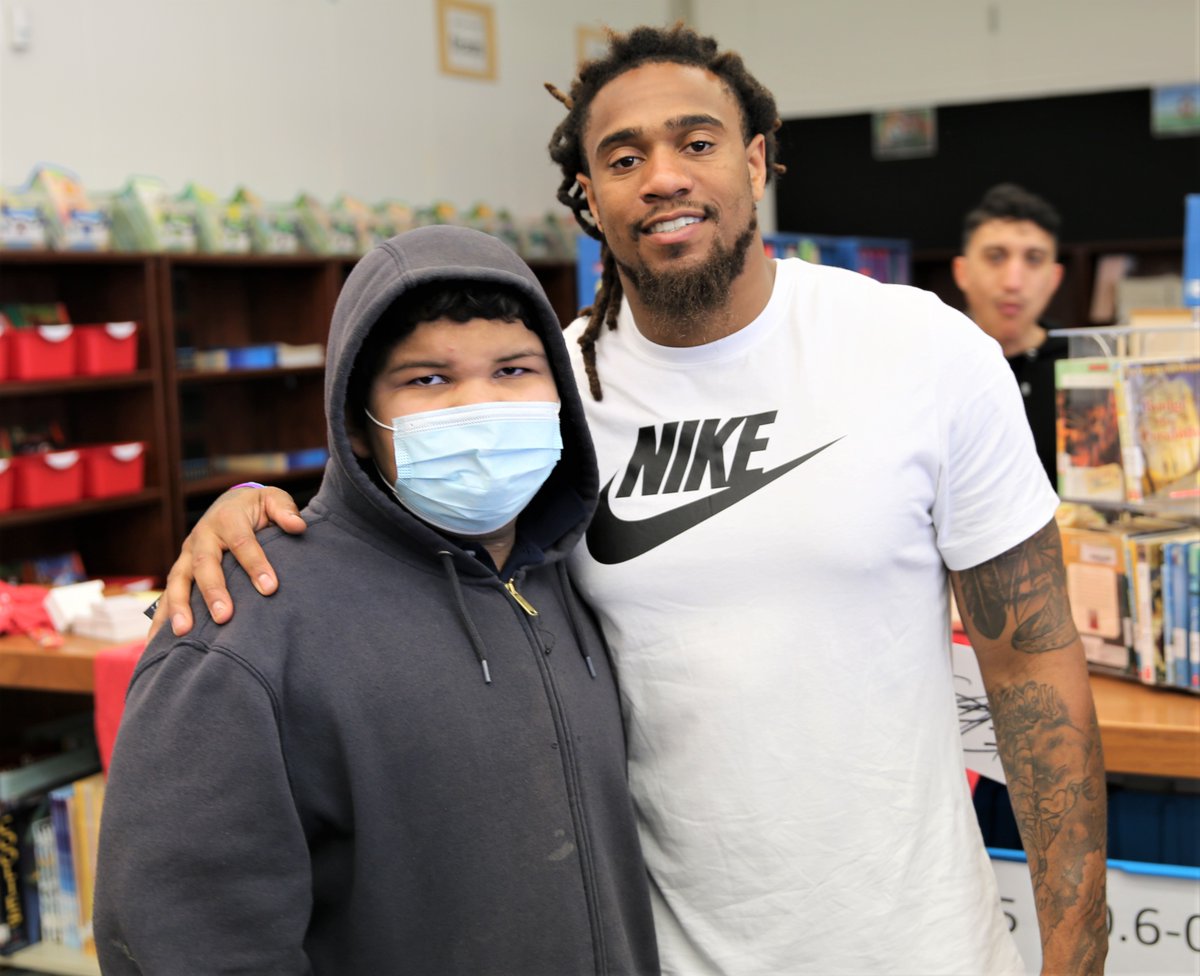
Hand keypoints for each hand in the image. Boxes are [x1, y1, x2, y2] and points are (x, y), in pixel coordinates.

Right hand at [149, 486, 305, 638]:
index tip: (270, 588)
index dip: (255, 564)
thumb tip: (297, 526)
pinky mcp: (181, 570)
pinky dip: (161, 617)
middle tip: (225, 617)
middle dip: (213, 591)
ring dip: (179, 607)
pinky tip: (158, 642)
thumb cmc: (258, 507)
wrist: (230, 503)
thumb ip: (285, 510)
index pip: (242, 542)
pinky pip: (167, 594)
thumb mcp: (273, 500)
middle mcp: (202, 536)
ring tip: (183, 633)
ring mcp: (187, 554)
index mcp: (227, 518)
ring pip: (179, 580)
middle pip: (204, 564)